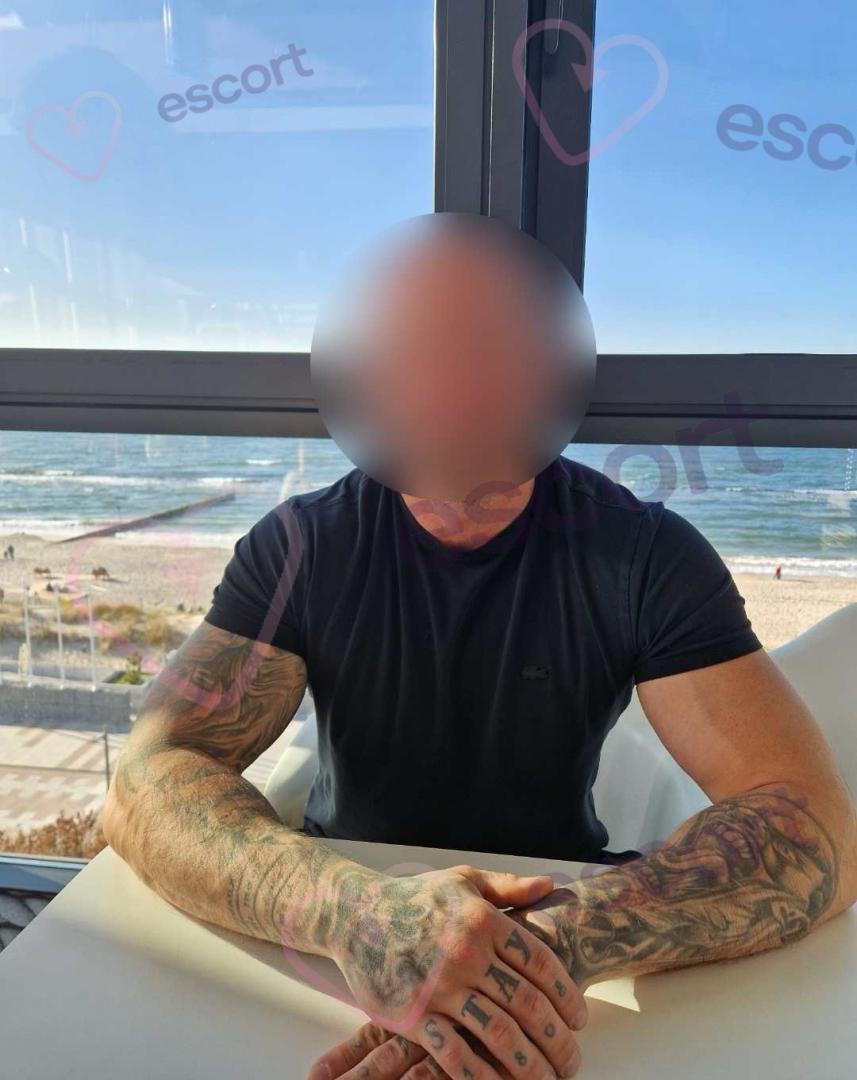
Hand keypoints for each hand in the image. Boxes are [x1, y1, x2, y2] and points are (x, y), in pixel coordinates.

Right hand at [319, 865, 587, 1079]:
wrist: (355, 915)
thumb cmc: (415, 898)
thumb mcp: (464, 880)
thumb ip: (508, 886)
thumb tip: (550, 887)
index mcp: (484, 920)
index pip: (541, 964)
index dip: (568, 995)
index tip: (580, 1019)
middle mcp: (466, 953)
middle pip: (528, 1004)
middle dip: (558, 1038)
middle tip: (573, 1060)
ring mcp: (440, 987)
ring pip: (499, 1034)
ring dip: (530, 1064)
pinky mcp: (414, 1015)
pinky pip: (455, 1054)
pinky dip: (483, 1076)